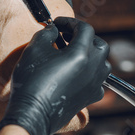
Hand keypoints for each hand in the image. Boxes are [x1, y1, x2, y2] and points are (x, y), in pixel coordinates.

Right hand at [0, 17, 110, 134]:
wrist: (33, 112)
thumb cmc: (32, 80)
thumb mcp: (34, 49)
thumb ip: (47, 34)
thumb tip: (53, 30)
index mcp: (81, 54)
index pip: (85, 29)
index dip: (71, 22)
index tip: (57, 23)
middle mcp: (93, 68)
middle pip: (99, 44)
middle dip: (84, 37)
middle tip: (65, 36)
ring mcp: (94, 84)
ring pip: (103, 63)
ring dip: (90, 54)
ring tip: (71, 53)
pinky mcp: (89, 98)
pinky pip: (98, 81)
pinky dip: (90, 73)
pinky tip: (74, 73)